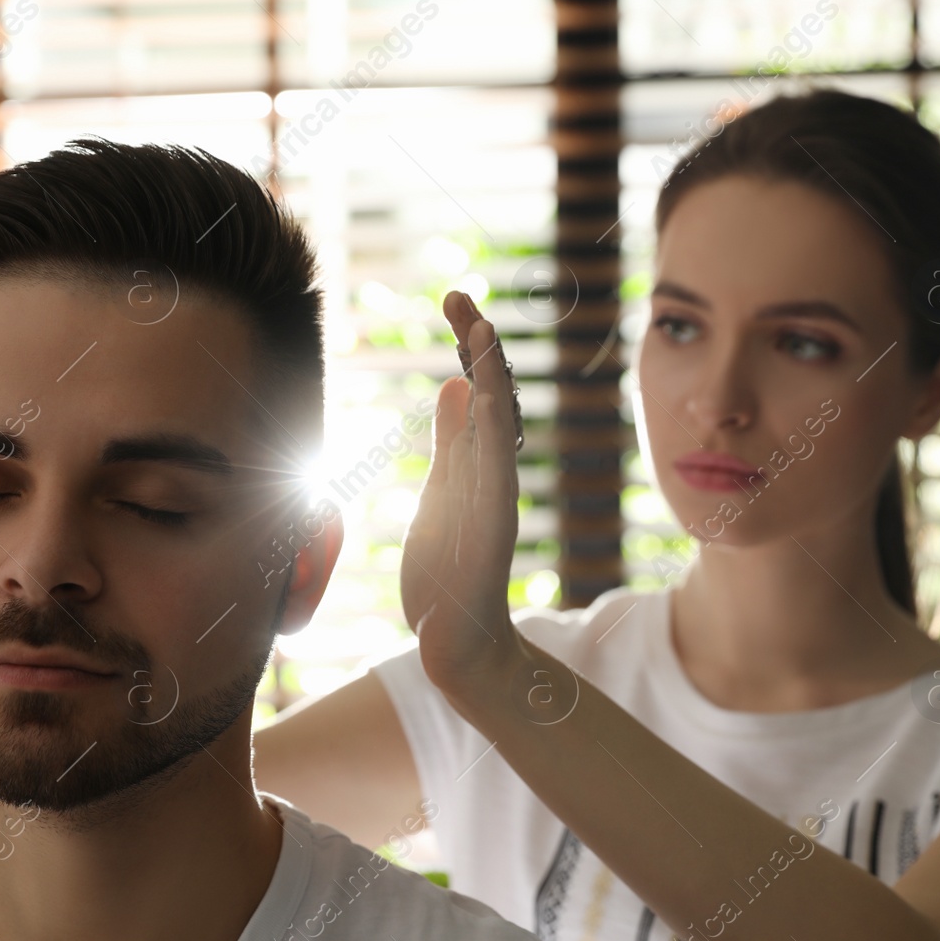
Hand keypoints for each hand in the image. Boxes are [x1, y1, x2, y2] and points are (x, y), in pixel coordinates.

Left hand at [400, 291, 529, 698]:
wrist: (461, 645)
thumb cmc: (450, 572)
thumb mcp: (443, 491)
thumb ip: (454, 442)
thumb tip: (458, 384)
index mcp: (476, 464)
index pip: (477, 390)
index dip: (469, 345)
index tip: (455, 298)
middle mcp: (491, 475)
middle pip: (491, 397)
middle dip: (477, 346)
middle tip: (459, 296)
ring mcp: (493, 502)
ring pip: (496, 428)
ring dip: (488, 376)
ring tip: (477, 329)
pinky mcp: (489, 532)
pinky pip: (493, 474)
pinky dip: (491, 434)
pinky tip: (484, 396)